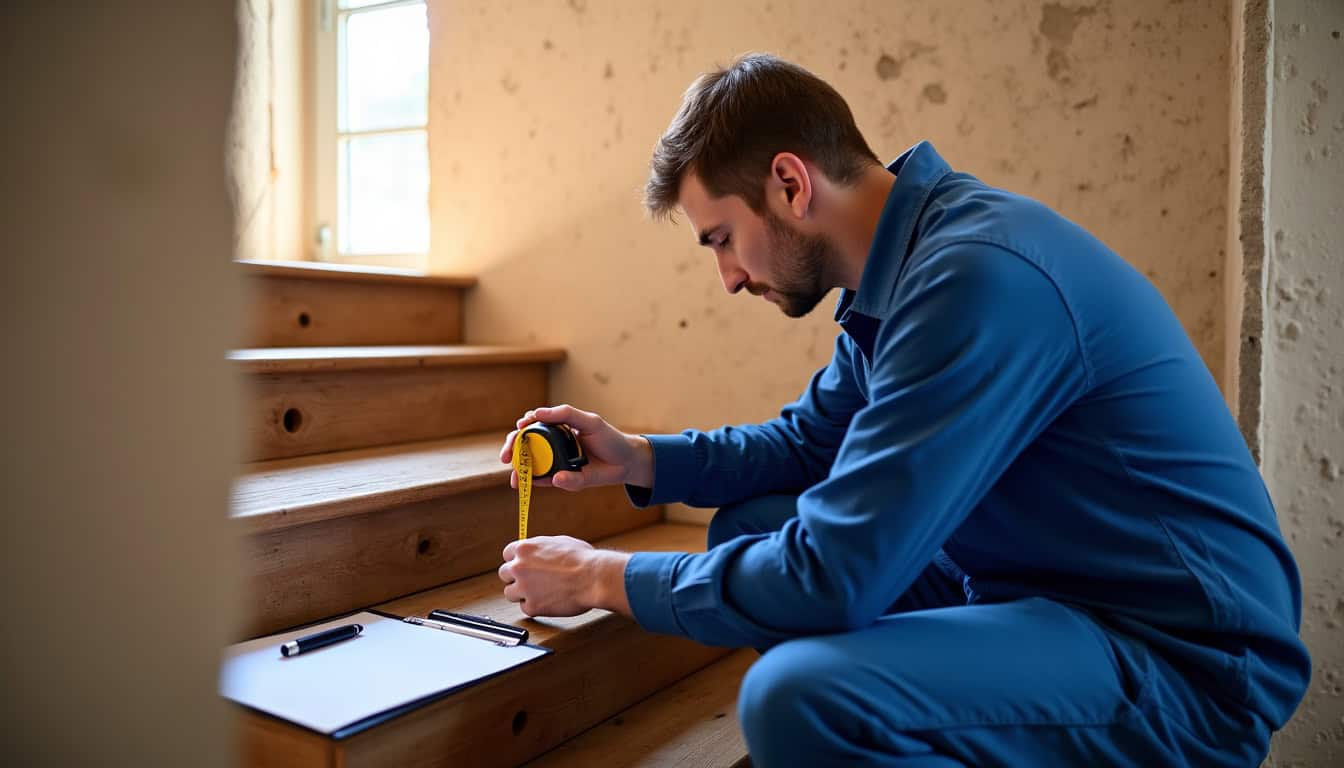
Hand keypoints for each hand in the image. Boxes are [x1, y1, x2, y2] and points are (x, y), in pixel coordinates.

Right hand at [498, 404, 652, 490]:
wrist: (626, 461)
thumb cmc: (608, 437)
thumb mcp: (589, 421)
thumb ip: (564, 414)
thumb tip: (536, 414)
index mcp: (556, 429)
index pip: (531, 427)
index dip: (520, 429)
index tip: (518, 430)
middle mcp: (553, 447)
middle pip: (525, 448)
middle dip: (512, 452)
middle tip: (506, 458)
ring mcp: (558, 464)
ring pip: (533, 468)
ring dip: (522, 473)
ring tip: (516, 479)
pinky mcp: (566, 480)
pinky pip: (550, 482)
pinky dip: (543, 482)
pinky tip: (540, 482)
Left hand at [498, 536, 631, 617]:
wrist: (594, 577)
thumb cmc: (583, 559)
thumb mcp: (558, 542)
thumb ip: (541, 548)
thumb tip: (537, 552)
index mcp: (525, 549)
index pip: (507, 554)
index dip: (517, 560)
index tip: (523, 566)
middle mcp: (519, 567)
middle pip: (504, 574)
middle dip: (516, 577)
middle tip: (531, 581)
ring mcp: (523, 588)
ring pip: (510, 593)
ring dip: (522, 594)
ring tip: (540, 592)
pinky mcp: (532, 606)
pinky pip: (525, 608)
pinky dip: (535, 607)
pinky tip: (548, 601)